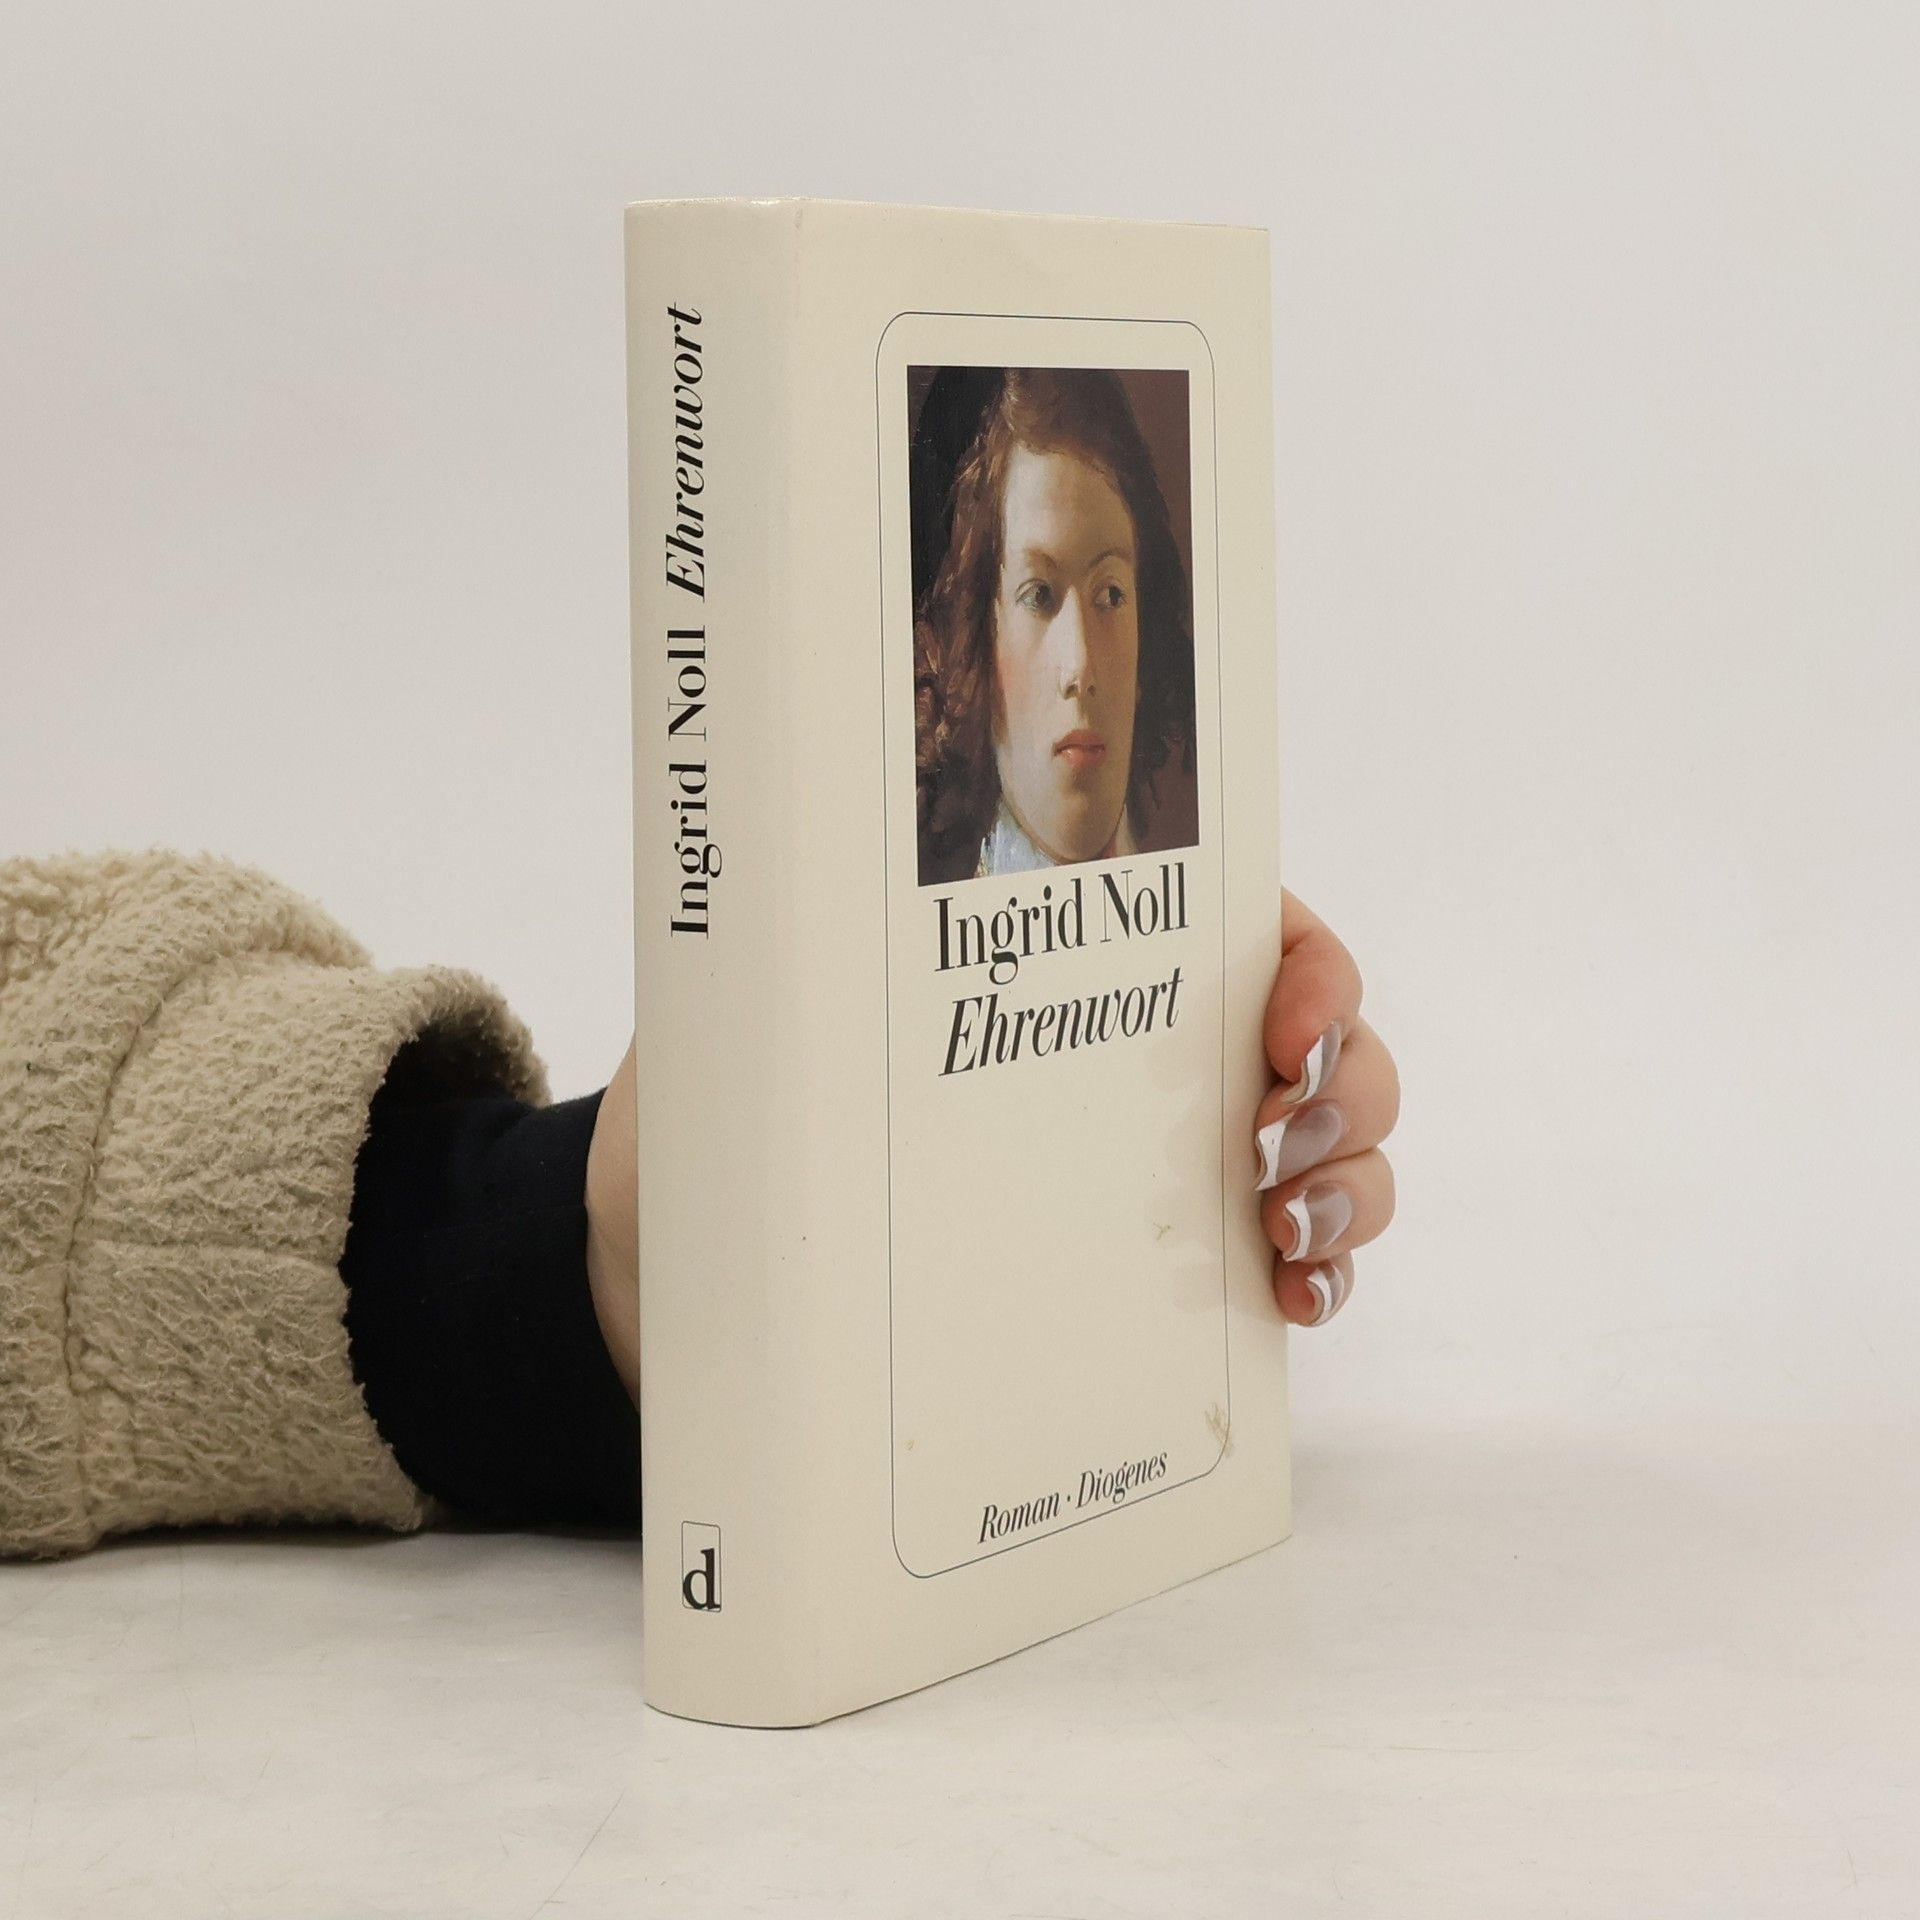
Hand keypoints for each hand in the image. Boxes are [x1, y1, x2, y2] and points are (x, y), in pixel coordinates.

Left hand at [583, 889, 1399, 1397]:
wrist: (686, 1264)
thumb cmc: (735, 1113)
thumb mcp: (763, 1011)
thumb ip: (810, 949)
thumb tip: (802, 884)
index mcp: (1080, 954)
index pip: (1248, 927)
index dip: (1310, 969)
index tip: (1289, 1026)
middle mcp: (1147, 1047)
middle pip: (1325, 1045)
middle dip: (1347, 1088)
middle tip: (1276, 1143)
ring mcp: (1169, 1159)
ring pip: (1334, 1154)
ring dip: (1350, 1187)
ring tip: (1285, 1231)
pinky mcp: (1167, 1265)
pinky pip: (1297, 1261)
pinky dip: (1324, 1277)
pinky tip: (1294, 1298)